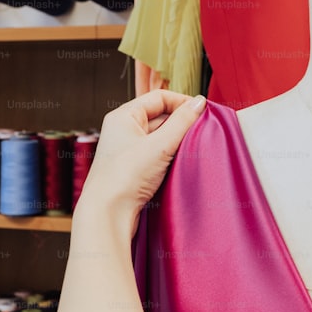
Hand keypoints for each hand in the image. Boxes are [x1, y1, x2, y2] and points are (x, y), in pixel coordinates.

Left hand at [76, 89, 206, 234]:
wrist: (108, 214)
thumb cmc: (125, 178)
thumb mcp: (160, 145)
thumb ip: (182, 121)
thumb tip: (199, 103)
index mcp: (123, 117)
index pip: (159, 98)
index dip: (182, 102)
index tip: (203, 112)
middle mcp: (123, 130)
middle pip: (160, 116)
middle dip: (181, 124)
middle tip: (200, 132)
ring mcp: (127, 150)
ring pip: (159, 137)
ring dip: (176, 141)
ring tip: (190, 149)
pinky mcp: (132, 169)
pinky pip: (156, 154)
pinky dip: (170, 156)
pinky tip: (179, 164)